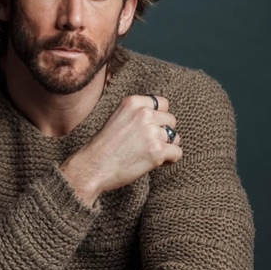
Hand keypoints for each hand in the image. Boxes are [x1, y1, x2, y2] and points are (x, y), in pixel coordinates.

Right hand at [60, 95, 181, 204]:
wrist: (93, 167)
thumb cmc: (104, 147)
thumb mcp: (118, 118)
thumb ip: (137, 114)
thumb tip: (162, 118)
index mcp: (133, 102)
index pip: (163, 103)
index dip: (160, 117)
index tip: (150, 128)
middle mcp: (144, 113)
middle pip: (171, 120)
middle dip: (164, 133)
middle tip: (149, 145)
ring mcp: (152, 132)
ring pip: (175, 137)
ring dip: (166, 147)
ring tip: (150, 155)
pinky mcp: (157, 151)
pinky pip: (177, 153)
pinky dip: (170, 160)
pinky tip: (156, 163)